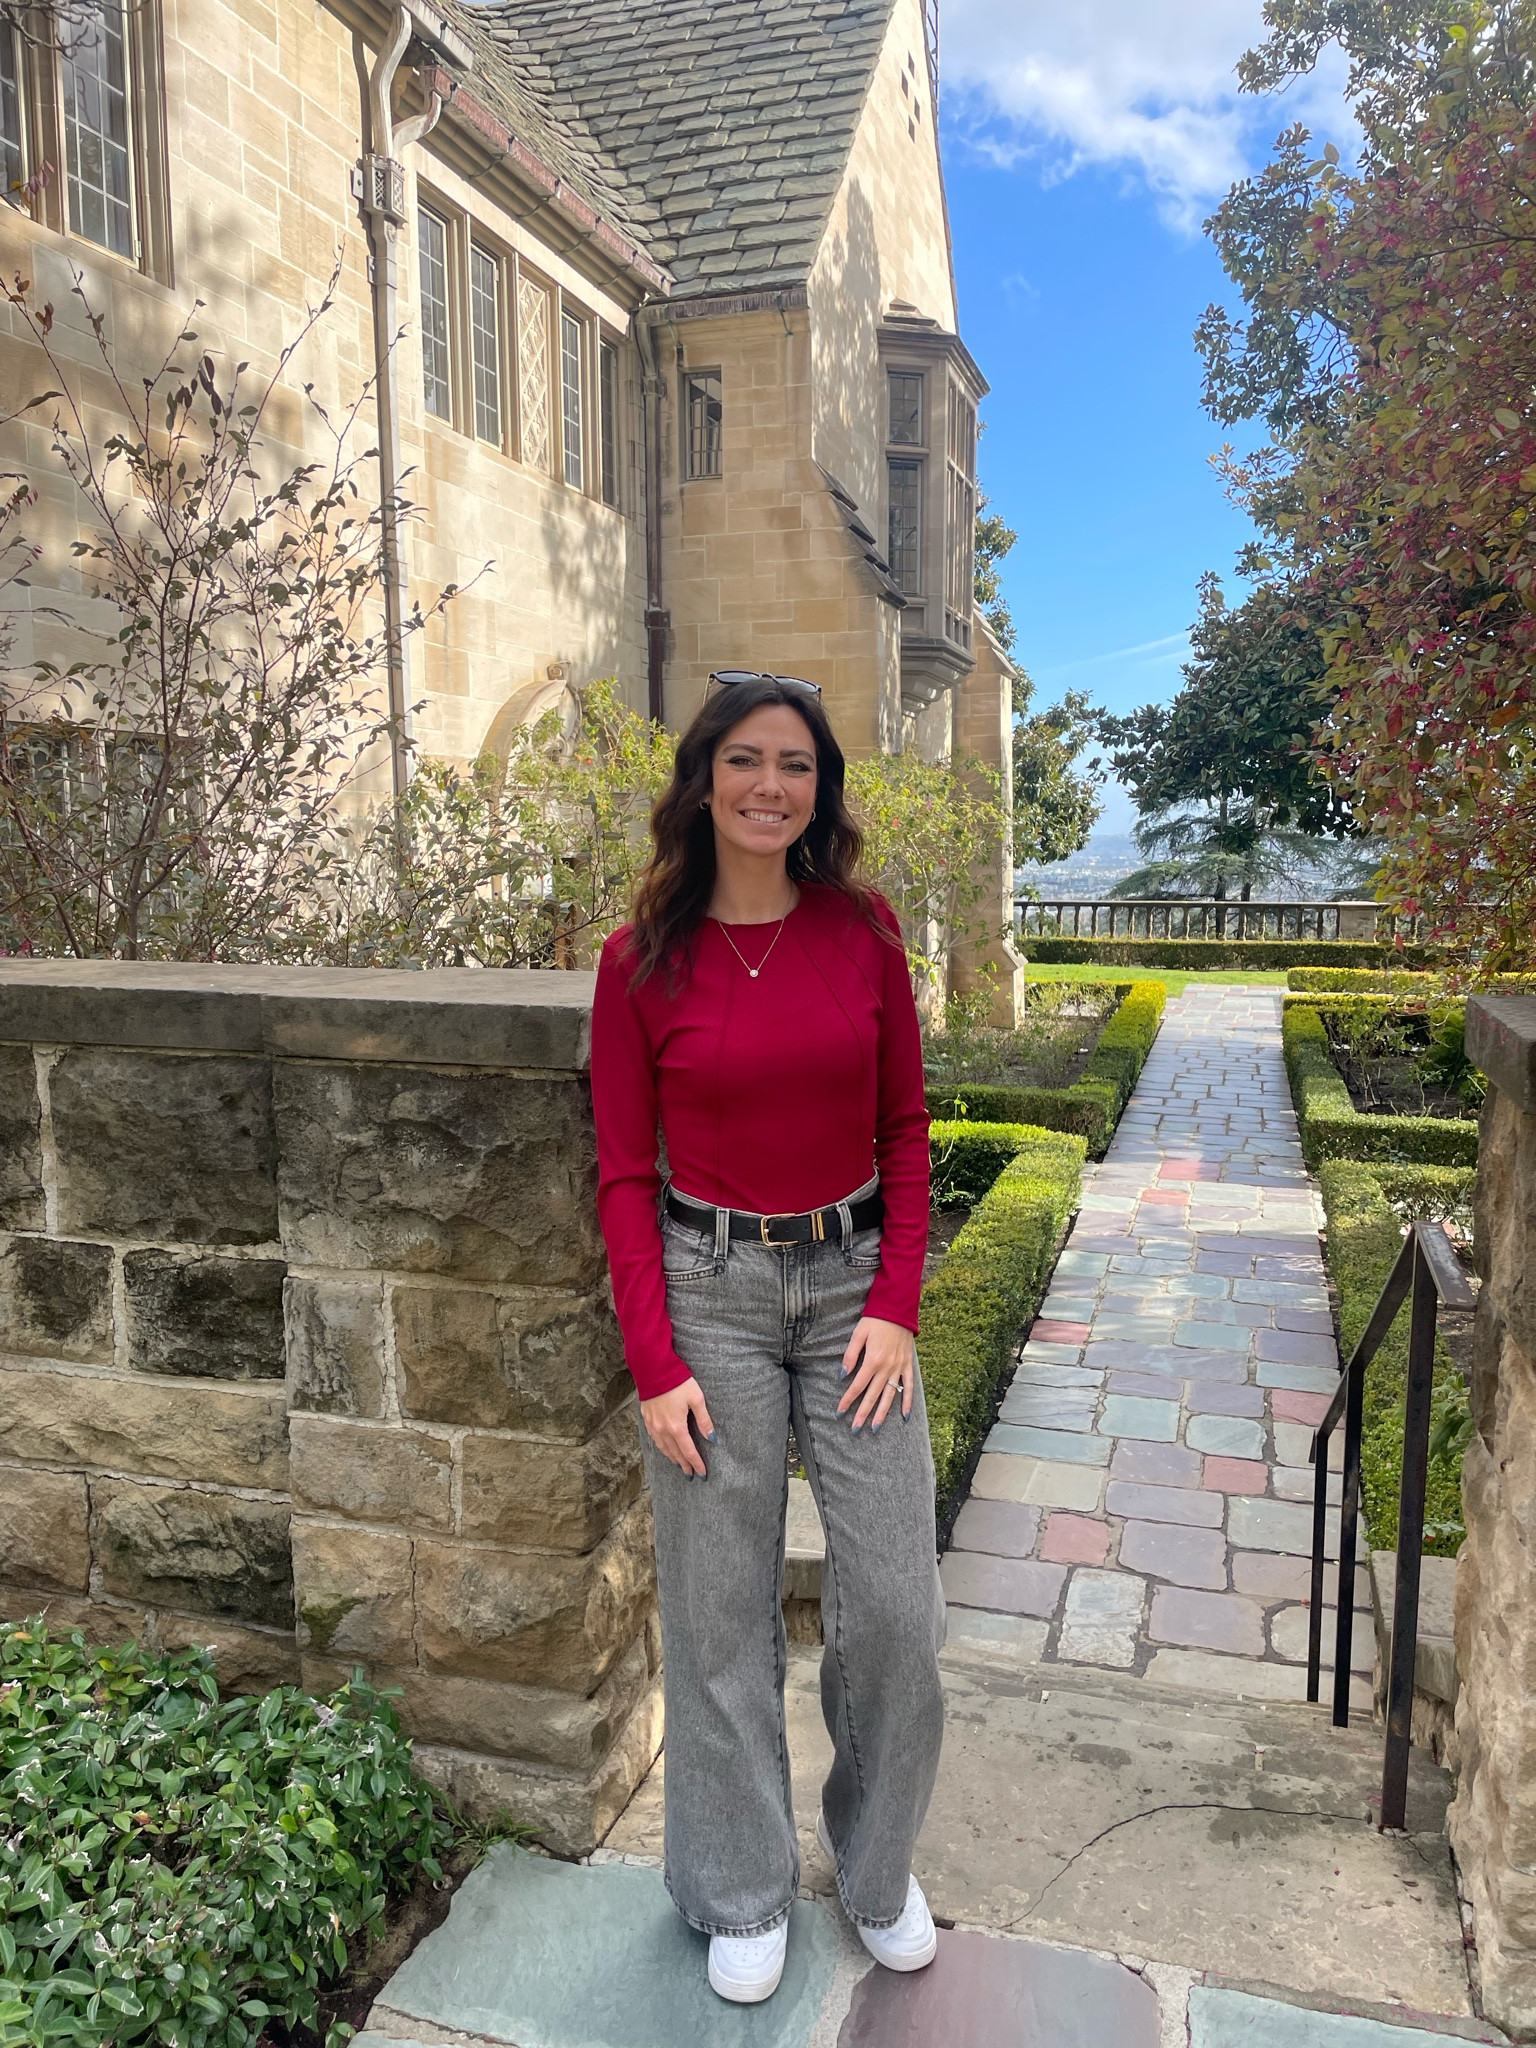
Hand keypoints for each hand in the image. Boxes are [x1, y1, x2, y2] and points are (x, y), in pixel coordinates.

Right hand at [640, 1376, 715, 1476]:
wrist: (653, 1369)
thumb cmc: (677, 1381)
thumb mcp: (696, 1398)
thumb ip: (704, 1420)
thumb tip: (712, 1439)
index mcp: (676, 1426)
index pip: (688, 1451)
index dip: (696, 1463)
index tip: (703, 1474)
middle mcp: (662, 1430)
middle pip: (675, 1453)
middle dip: (684, 1465)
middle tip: (691, 1474)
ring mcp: (652, 1425)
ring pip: (664, 1448)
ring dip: (673, 1458)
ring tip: (680, 1465)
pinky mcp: (646, 1419)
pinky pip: (655, 1439)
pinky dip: (662, 1447)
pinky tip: (666, 1448)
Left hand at [837, 1316, 915, 1431]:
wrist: (898, 1308)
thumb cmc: (875, 1320)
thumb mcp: (858, 1334)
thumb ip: (850, 1355)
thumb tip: (842, 1375)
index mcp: (873, 1360)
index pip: (857, 1386)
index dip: (847, 1400)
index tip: (839, 1413)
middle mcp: (887, 1367)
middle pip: (873, 1395)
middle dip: (863, 1414)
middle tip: (855, 1429)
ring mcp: (899, 1368)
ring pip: (890, 1396)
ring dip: (882, 1413)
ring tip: (875, 1428)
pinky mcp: (907, 1365)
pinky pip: (909, 1387)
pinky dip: (907, 1402)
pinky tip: (904, 1416)